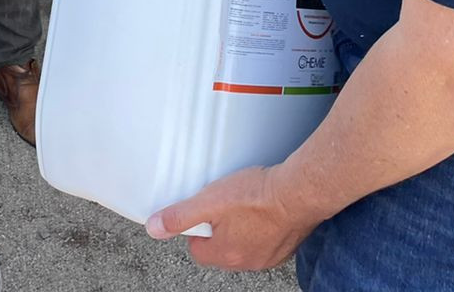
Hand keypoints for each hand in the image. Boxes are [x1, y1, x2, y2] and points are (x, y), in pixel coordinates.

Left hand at [147, 165, 319, 270]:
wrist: (299, 192)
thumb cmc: (257, 195)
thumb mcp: (209, 201)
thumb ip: (180, 216)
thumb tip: (154, 228)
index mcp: (225, 254)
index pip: (198, 250)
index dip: (196, 229)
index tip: (201, 213)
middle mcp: (248, 261)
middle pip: (221, 249)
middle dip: (219, 229)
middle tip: (223, 204)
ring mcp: (269, 256)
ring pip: (245, 244)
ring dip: (242, 228)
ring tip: (244, 203)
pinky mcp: (287, 246)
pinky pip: (267, 240)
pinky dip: (263, 227)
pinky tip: (264, 208)